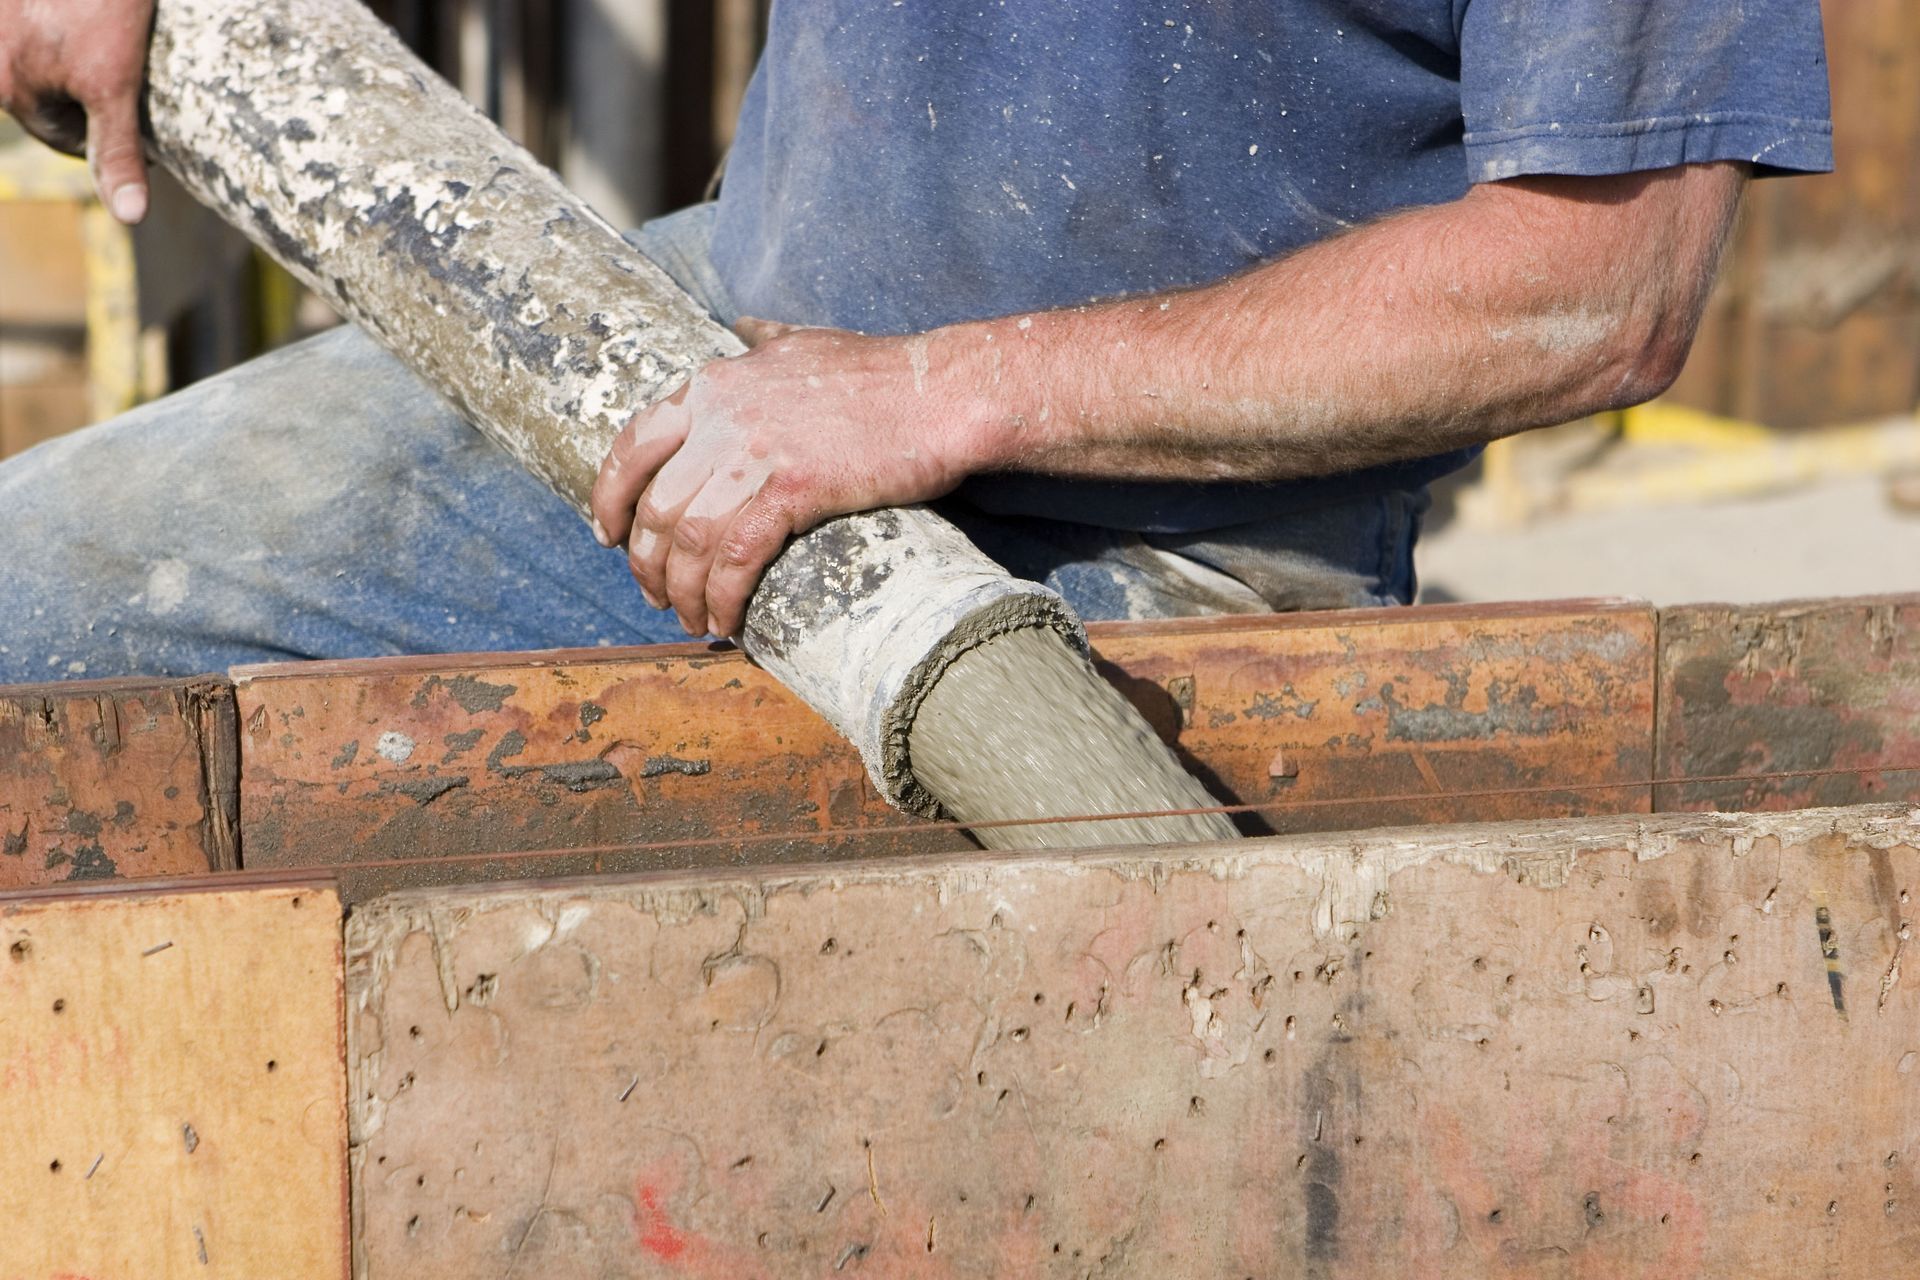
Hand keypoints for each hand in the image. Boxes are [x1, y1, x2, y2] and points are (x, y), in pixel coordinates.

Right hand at [0, 0, 156, 222]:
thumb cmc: (105, 4)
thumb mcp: (117, 83)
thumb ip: (117, 148)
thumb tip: (127, 217)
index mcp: (10, 87)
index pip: (65, 138)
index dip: (113, 133)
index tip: (148, 121)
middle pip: (53, 98)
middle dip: (92, 90)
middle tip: (132, 65)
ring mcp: (2, 25)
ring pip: (51, 62)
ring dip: (82, 57)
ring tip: (109, 33)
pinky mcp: (16, 11)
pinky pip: (44, 35)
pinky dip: (71, 30)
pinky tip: (93, 20)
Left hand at [590, 318, 991, 637]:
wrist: (938, 392)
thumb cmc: (880, 372)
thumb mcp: (803, 340)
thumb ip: (762, 340)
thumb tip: (743, 327)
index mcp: (713, 385)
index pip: (632, 445)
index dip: (610, 499)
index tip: (610, 536)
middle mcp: (721, 417)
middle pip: (656, 506)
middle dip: (647, 564)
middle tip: (659, 595)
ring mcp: (754, 453)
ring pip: (688, 540)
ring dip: (683, 591)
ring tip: (693, 619)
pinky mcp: (793, 489)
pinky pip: (735, 558)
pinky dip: (723, 597)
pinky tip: (727, 620)